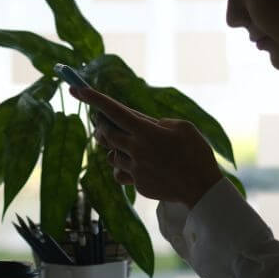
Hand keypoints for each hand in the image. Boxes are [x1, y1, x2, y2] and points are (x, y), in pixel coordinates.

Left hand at [69, 86, 222, 209]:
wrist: (202, 188)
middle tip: (104, 122)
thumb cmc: (197, 153)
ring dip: (116, 149)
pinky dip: (123, 169)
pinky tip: (138, 167)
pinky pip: (120, 174)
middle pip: (105, 133)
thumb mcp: (183, 127)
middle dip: (102, 126)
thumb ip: (160, 123)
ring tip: (133, 148)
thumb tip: (145, 126)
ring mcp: (135, 168)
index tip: (76, 89)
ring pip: (111, 155)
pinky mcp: (137, 184)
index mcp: (147, 131)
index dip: (94, 98)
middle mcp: (136, 149)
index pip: (114, 111)